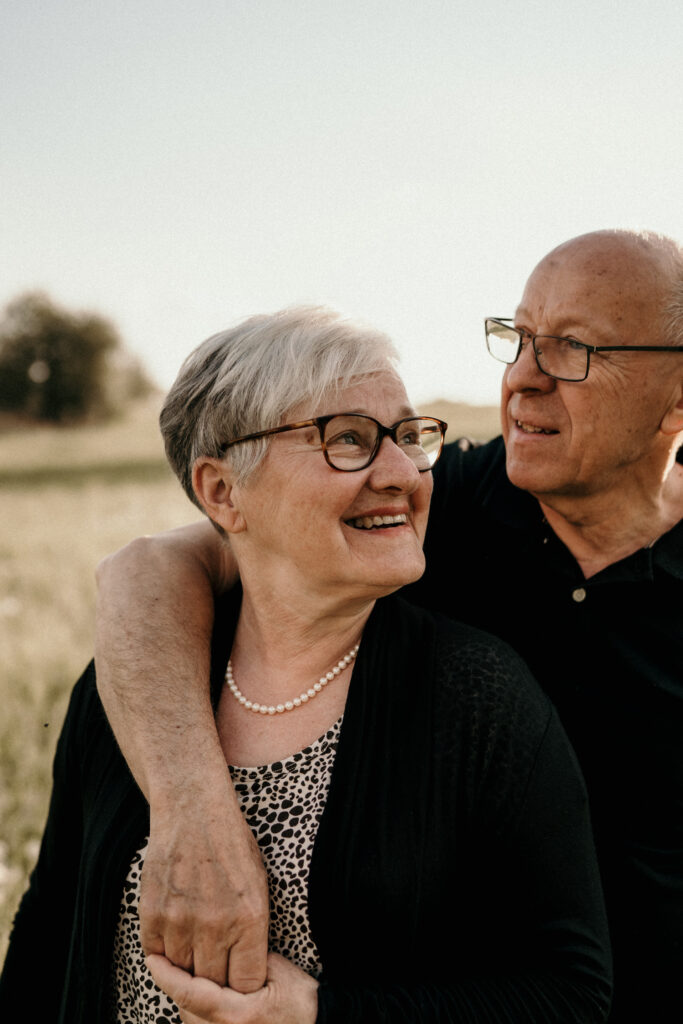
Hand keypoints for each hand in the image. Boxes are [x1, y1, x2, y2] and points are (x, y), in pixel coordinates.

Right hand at [140, 789, 269, 991]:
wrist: (194, 810)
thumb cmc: (231, 844)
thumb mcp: (259, 883)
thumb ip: (252, 928)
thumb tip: (248, 966)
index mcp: (250, 918)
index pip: (247, 984)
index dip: (243, 985)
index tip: (238, 976)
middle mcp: (216, 926)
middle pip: (213, 984)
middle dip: (216, 979)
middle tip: (215, 965)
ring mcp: (181, 922)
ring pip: (182, 973)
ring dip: (187, 966)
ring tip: (195, 945)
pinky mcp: (153, 915)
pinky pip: (156, 956)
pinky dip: (164, 952)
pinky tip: (175, 934)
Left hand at [146, 952, 318, 1023]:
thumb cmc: (301, 1001)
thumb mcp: (279, 971)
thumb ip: (248, 959)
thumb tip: (219, 944)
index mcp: (235, 1015)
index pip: (190, 993)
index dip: (167, 975)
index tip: (152, 959)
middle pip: (184, 1007)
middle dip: (175, 982)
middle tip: (167, 955)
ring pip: (189, 1018)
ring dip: (185, 996)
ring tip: (182, 969)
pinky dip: (194, 1007)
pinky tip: (200, 991)